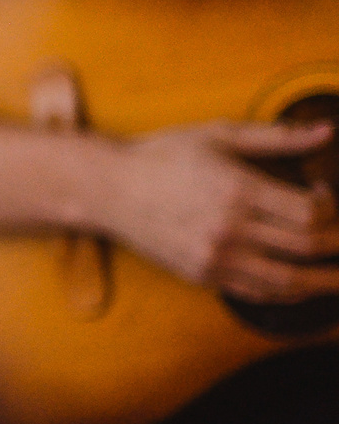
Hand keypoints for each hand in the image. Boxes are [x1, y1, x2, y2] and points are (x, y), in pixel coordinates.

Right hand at [98, 119, 338, 302]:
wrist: (107, 190)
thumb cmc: (161, 156)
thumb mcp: (217, 135)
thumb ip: (276, 136)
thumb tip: (327, 132)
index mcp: (237, 189)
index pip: (310, 211)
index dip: (331, 206)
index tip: (325, 195)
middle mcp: (229, 228)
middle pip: (307, 246)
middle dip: (337, 244)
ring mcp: (214, 256)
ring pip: (289, 280)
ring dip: (324, 281)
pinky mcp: (202, 274)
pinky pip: (257, 292)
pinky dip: (287, 292)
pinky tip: (302, 285)